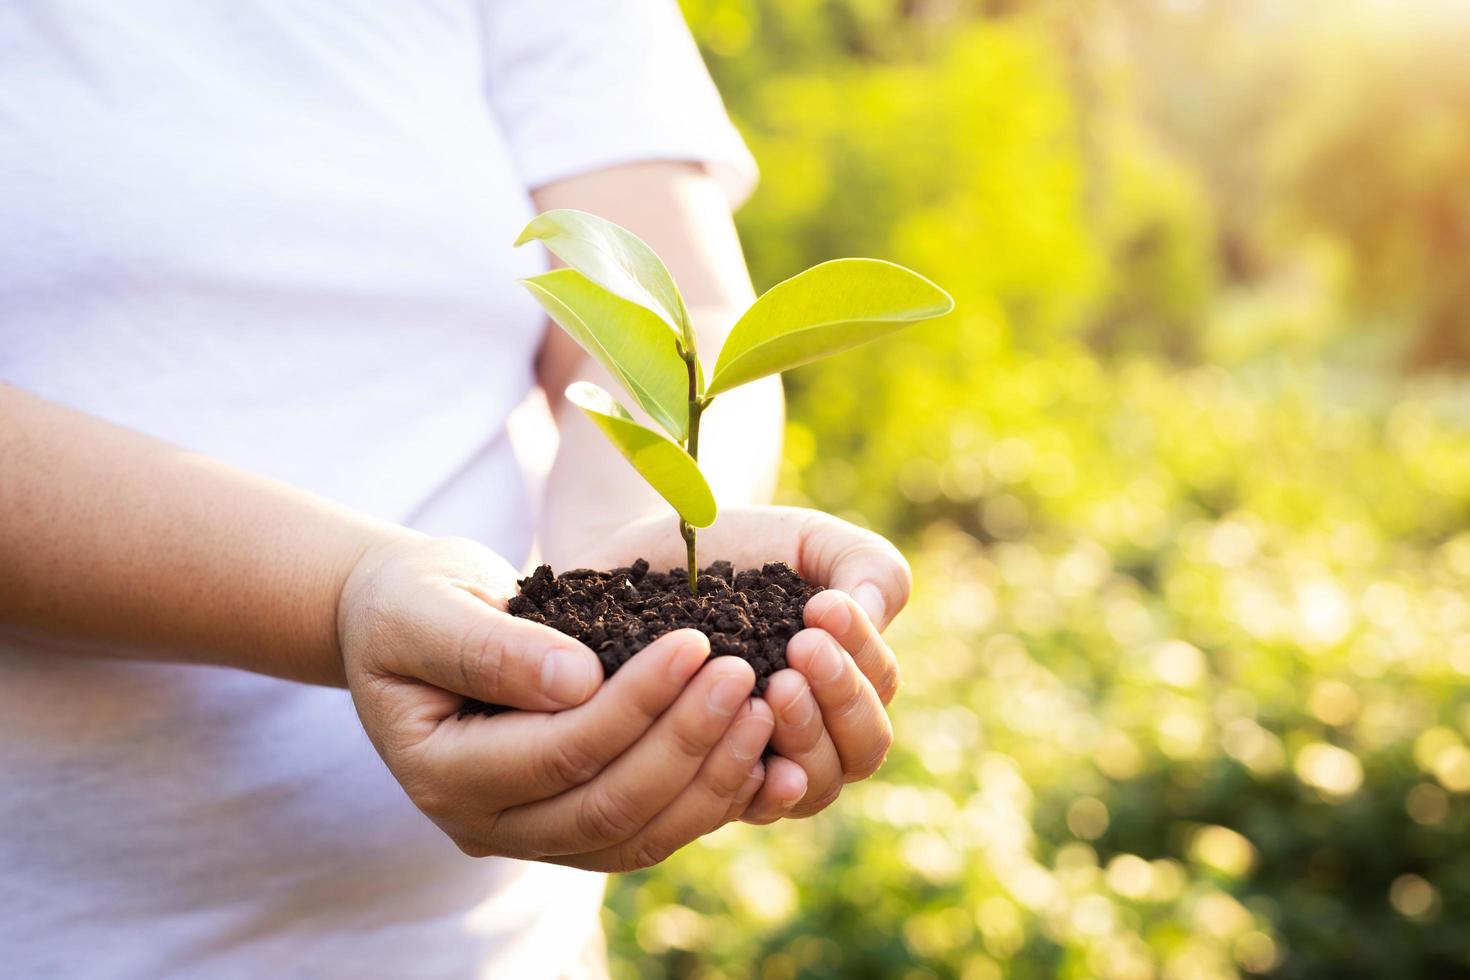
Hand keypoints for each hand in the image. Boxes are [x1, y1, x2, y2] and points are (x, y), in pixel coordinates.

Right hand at [337, 535, 774, 870]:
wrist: (405, 625)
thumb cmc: (410, 603)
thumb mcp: (428, 606)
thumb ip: (490, 645)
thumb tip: (580, 680)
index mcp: (439, 772)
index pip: (559, 751)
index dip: (634, 702)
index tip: (695, 641)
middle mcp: (484, 824)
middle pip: (608, 805)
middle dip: (687, 741)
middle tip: (745, 674)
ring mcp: (531, 836)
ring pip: (638, 834)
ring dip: (711, 778)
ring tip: (764, 708)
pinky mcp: (574, 826)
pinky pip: (650, 830)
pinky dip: (710, 799)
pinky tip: (761, 755)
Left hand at [564, 506, 910, 823]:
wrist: (644, 563)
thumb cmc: (736, 551)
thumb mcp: (808, 541)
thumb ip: (865, 566)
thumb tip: (875, 613)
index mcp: (846, 678)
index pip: (879, 688)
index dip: (861, 653)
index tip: (822, 605)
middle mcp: (815, 731)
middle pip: (862, 750)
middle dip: (841, 698)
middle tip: (802, 648)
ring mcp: (765, 762)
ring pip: (816, 786)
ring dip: (807, 736)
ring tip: (774, 687)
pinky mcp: (709, 784)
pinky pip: (749, 809)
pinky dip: (761, 789)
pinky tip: (751, 753)